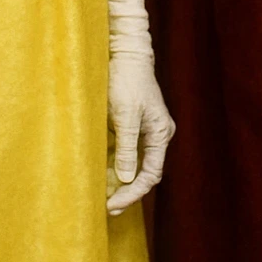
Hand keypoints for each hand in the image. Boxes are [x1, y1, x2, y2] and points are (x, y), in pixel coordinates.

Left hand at [106, 53, 174, 215]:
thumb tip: (126, 179)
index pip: (150, 174)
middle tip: (107, 209)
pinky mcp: (129, 126)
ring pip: (132, 164)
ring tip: (102, 200)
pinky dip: (113, 166)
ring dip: (118, 181)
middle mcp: (155, 135)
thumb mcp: (125, 114)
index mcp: (160, 134)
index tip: (114, 204)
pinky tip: (101, 178)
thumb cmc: (127, 80)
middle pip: (143, 172)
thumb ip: (127, 147)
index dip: (132, 192)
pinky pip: (123, 153)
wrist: (124, 53)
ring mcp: (143, 131)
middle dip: (126, 191)